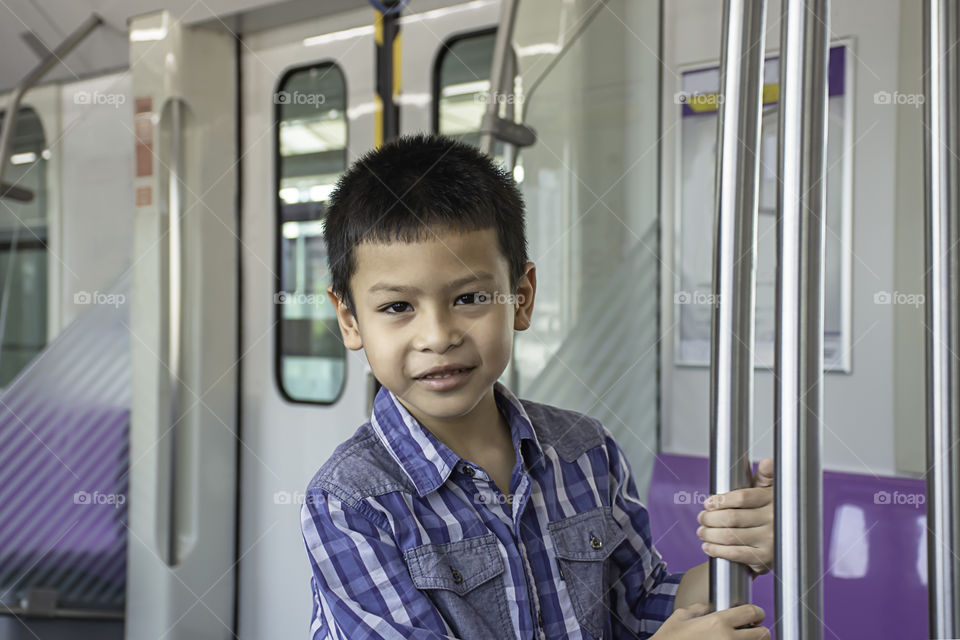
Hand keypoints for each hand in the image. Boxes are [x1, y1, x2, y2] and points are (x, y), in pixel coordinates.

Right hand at [652, 603, 768, 638]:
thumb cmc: (669, 639)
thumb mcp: (680, 617)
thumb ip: (697, 609)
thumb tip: (707, 607)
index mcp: (718, 622)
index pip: (751, 612)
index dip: (757, 612)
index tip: (756, 615)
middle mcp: (728, 639)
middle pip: (762, 634)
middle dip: (760, 631)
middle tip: (754, 630)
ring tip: (745, 639)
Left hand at [696, 458, 773, 575]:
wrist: (783, 543)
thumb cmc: (768, 512)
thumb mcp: (769, 491)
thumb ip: (765, 476)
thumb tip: (768, 462)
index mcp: (772, 500)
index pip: (741, 498)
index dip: (720, 500)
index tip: (707, 503)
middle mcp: (773, 519)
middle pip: (732, 518)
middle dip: (710, 519)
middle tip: (701, 518)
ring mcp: (769, 540)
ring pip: (730, 535)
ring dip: (710, 534)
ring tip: (702, 531)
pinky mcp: (764, 558)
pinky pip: (735, 554)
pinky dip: (717, 550)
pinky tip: (708, 546)